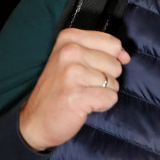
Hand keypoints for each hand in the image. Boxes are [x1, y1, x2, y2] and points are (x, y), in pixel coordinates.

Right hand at [18, 28, 130, 150]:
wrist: (34, 121)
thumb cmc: (58, 89)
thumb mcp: (74, 60)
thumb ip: (103, 51)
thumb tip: (125, 56)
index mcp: (69, 38)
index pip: (113, 43)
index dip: (110, 60)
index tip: (92, 69)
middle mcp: (69, 52)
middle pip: (115, 64)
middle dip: (105, 78)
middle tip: (82, 85)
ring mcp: (72, 74)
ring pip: (113, 82)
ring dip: (102, 92)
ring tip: (81, 94)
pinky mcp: (77, 96)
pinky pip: (110, 98)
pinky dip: (102, 105)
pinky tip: (84, 105)